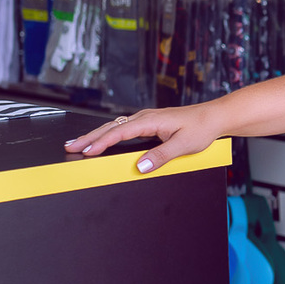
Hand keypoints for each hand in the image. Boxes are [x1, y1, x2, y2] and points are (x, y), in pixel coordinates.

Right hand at [64, 103, 225, 173]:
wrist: (214, 117)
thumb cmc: (201, 129)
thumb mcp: (183, 146)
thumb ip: (161, 156)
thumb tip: (141, 166)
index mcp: (150, 120)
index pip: (119, 132)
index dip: (101, 142)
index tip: (86, 151)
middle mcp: (145, 117)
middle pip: (110, 127)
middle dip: (89, 137)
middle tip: (70, 146)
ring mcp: (146, 120)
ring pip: (114, 127)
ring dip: (96, 135)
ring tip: (78, 144)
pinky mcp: (149, 124)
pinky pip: (123, 129)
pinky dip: (108, 134)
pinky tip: (102, 140)